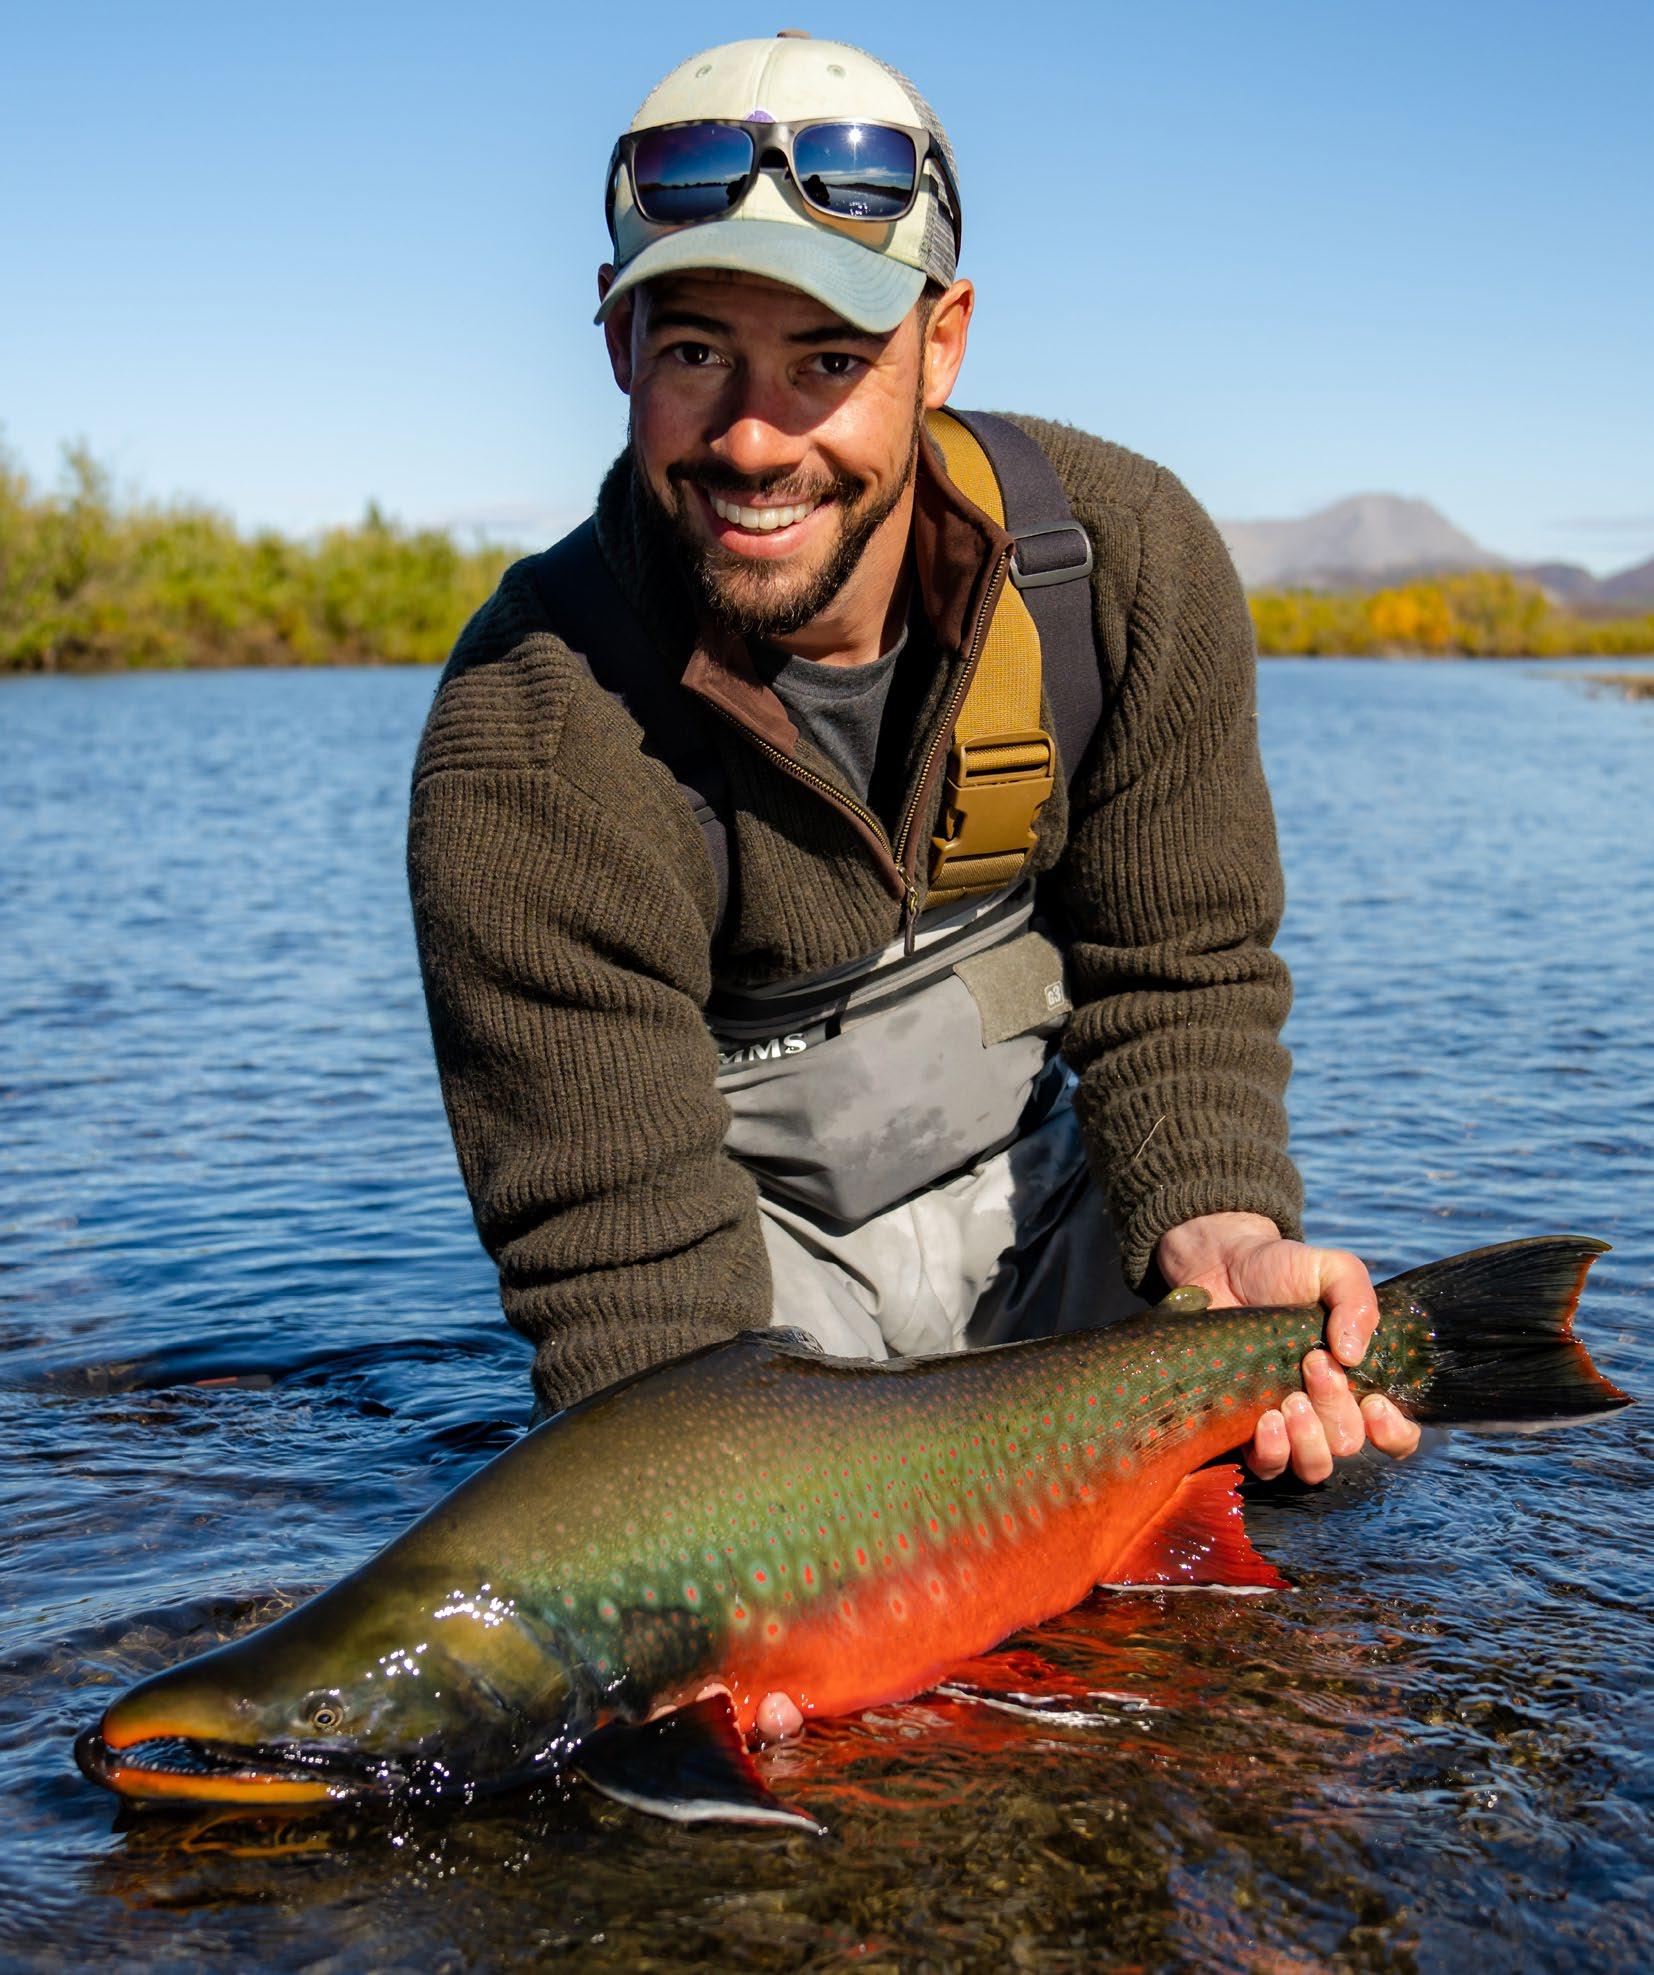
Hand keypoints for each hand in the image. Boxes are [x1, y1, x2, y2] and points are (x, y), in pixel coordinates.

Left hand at [1154, 1211, 1421, 1482]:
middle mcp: (1326, 1411)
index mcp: (1358, 1381)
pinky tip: (1265, 1419)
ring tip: (1291, 1400)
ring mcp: (1287, 1425)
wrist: (1222, 1267)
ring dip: (1309, 1439)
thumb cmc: (1284, 1271)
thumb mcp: (1332, 1270)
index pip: (1396, 1434)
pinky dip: (1272, 1451)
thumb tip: (1355, 1354)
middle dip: (1336, 1407)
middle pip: (1349, 1442)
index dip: (1394, 1432)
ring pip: (1313, 1465)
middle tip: (1314, 1363)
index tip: (1374, 1402)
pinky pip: (1267, 1467)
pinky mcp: (1244, 1430)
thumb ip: (1357, 1301)